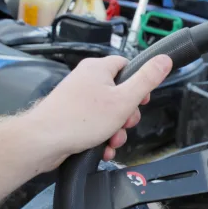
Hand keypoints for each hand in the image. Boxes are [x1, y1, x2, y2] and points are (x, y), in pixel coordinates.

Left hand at [24, 55, 172, 168]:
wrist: (43, 141)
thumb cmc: (80, 119)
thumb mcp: (124, 100)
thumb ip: (146, 80)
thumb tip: (164, 59)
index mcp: (98, 68)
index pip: (127, 66)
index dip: (138, 84)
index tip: (141, 100)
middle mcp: (86, 79)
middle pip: (119, 92)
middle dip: (126, 114)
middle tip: (125, 124)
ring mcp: (77, 98)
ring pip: (107, 112)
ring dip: (115, 130)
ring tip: (111, 141)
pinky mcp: (71, 115)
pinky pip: (94, 123)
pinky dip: (101, 136)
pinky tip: (102, 149)